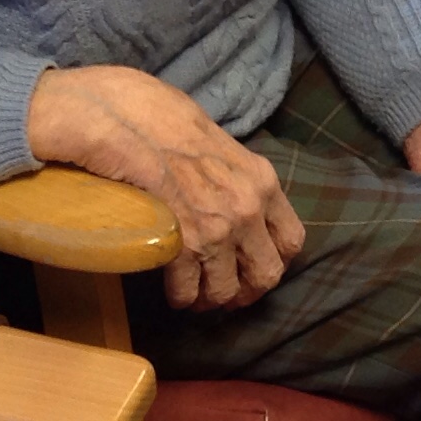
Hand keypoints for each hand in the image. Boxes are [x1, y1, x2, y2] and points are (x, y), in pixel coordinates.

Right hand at [29, 65, 305, 310]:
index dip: (274, 260)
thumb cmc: (166, 121)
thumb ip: (235, 177)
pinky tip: (173, 291)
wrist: (129, 121)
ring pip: (227, 292)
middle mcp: (248, 210)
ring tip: (196, 295)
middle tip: (226, 292)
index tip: (253, 267)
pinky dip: (181, 297)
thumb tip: (231, 198)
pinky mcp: (183, 246)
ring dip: (210, 298)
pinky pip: (189, 291)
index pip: (292, 239)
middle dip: (246, 290)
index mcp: (262, 181)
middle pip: (267, 274)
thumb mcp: (221, 144)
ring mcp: (218, 231)